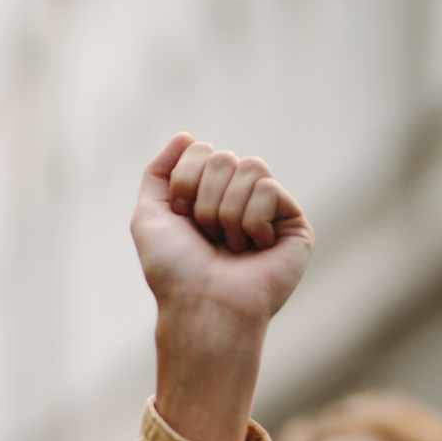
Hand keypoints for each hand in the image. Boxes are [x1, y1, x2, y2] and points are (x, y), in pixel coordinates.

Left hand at [131, 133, 314, 440]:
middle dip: (205, 200)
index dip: (184, 183)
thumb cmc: (173, 270)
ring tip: (228, 245)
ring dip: (226, 212)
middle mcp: (236, 198)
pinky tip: (253, 248)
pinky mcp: (293, 222)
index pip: (200, 151)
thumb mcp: (148, 218)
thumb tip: (185, 135)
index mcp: (205, 195)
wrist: (203, 305)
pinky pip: (269, 188)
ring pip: (251, 167)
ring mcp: (267, 209)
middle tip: (206, 236)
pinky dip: (250, 220)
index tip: (180, 218)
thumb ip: (158, 174)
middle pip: (224, 157)